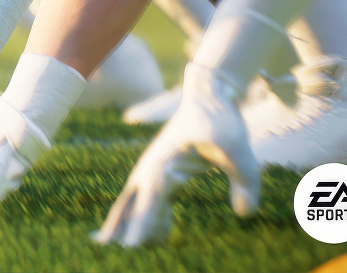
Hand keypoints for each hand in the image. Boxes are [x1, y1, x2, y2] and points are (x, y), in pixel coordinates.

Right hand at [92, 64, 259, 246]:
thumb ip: (244, 181)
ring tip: (108, 249)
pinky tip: (155, 239)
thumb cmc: (220, 119)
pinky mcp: (165, 173)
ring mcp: (155, 171)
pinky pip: (149, 201)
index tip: (130, 249)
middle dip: (116, 230)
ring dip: (123, 226)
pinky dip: (144, 219)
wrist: (209, 94)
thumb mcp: (238, 147)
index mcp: (164, 165)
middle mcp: (152, 170)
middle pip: (129, 205)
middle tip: (101, 252)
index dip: (140, 227)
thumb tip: (244, 213)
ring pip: (133, 204)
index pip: (149, 202)